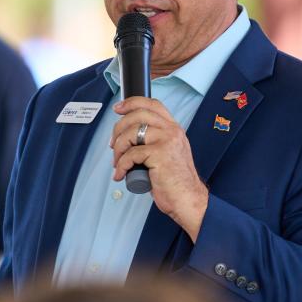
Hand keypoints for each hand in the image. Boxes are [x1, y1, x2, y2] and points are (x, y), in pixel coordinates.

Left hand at [110, 97, 207, 241]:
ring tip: (117, 162)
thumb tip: (128, 138)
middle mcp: (172, 131)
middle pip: (138, 114)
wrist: (188, 199)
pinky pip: (130, 154)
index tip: (118, 108)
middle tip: (113, 144)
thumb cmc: (176, 182)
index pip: (153, 104)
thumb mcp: (168, 154)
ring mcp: (166, 140)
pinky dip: (121, 165)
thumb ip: (155, 141)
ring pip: (131, 132)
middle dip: (118, 128)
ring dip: (118, 148)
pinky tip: (121, 174)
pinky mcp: (159, 154)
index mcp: (174, 129)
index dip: (132, 102)